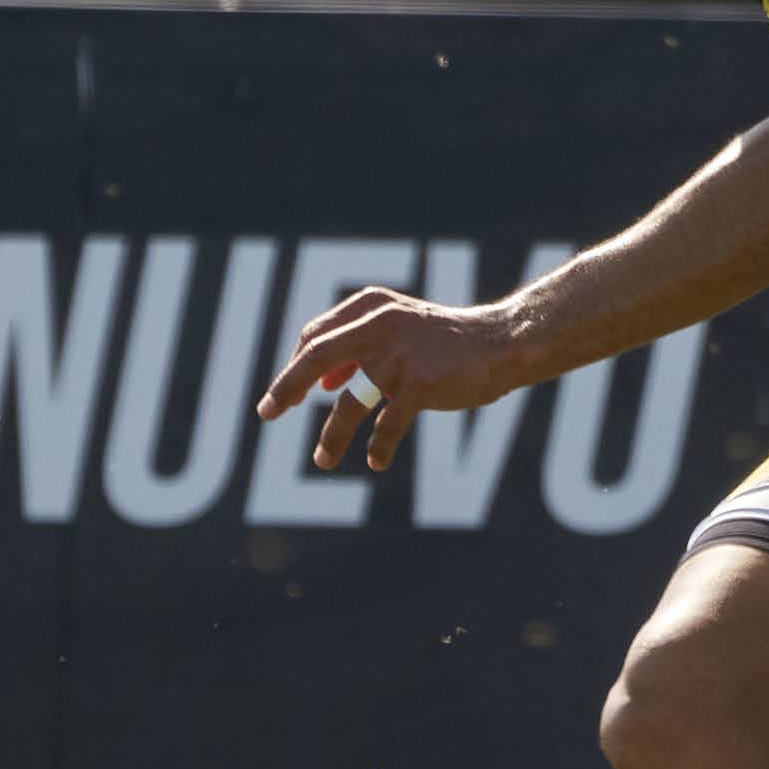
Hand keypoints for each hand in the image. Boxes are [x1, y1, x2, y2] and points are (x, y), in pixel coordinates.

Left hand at [253, 289, 530, 473]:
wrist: (502, 342)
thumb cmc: (447, 341)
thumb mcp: (400, 330)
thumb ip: (360, 348)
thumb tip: (323, 384)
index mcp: (371, 307)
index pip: (316, 335)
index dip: (298, 366)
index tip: (292, 395)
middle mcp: (380, 325)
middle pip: (317, 355)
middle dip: (288, 387)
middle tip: (266, 412)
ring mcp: (400, 354)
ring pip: (349, 401)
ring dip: (331, 435)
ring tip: (320, 460)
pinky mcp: (420, 382)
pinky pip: (387, 424)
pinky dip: (378, 446)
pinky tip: (374, 461)